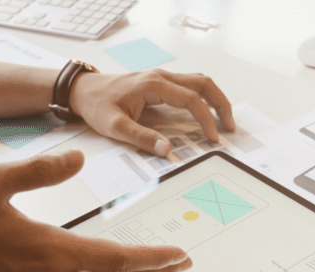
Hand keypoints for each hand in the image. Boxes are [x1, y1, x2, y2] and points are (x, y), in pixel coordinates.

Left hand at [70, 70, 234, 155]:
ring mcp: (163, 78)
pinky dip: (204, 99)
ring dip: (215, 100)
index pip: (192, 99)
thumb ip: (141, 138)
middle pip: (204, 83)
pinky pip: (190, 86)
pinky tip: (206, 115)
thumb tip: (167, 150)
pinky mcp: (161, 83)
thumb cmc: (97, 105)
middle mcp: (162, 77)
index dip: (206, 119)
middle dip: (221, 105)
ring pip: (200, 82)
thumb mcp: (114, 126)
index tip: (213, 138)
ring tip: (224, 122)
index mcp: (154, 85)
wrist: (84, 90)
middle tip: (230, 128)